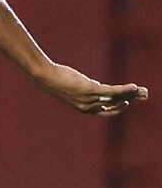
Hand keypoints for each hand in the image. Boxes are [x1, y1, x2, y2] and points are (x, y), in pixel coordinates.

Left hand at [31, 63, 147, 115]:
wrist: (44, 76)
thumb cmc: (56, 80)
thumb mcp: (73, 88)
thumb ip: (87, 90)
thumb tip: (98, 86)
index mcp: (83, 109)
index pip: (105, 110)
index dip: (118, 107)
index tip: (127, 102)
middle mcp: (87, 107)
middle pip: (114, 105)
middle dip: (130, 100)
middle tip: (143, 96)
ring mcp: (89, 99)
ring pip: (116, 99)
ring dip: (131, 95)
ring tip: (143, 91)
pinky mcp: (90, 90)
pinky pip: (112, 92)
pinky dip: (125, 90)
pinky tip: (134, 87)